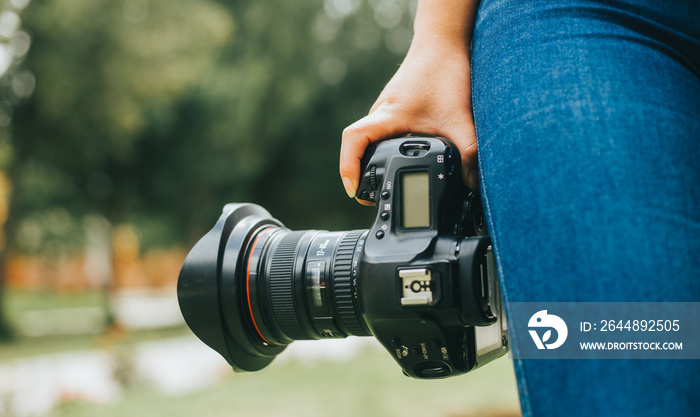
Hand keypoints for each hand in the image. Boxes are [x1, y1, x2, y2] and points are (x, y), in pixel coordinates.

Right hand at [339, 13, 477, 197]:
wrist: (443, 44)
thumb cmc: (445, 71)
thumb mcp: (460, 118)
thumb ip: (469, 151)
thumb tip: (473, 184)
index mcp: (388, 116)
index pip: (354, 140)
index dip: (348, 166)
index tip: (352, 188)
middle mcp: (381, 114)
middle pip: (356, 147)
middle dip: (356, 173)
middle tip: (365, 197)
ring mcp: (385, 113)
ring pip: (367, 141)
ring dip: (368, 162)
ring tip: (379, 185)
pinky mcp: (394, 112)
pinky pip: (379, 135)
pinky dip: (383, 151)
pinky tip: (399, 162)